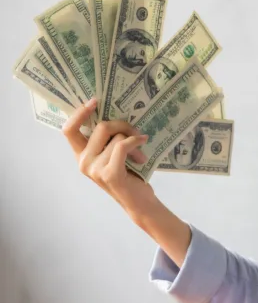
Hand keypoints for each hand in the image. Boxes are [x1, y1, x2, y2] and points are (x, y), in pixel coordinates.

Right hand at [62, 98, 155, 216]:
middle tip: (136, 131)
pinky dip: (136, 141)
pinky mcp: (109, 173)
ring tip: (140, 153)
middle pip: (101, 126)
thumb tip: (115, 114)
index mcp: (81, 155)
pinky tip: (143, 142)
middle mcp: (83, 162)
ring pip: (117, 137)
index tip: (94, 101)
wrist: (138, 201)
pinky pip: (123, 145)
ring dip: (134, 139)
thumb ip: (107, 139)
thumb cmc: (128, 175)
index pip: (69, 130)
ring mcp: (94, 169)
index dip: (79, 113)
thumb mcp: (113, 154)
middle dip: (122, 124)